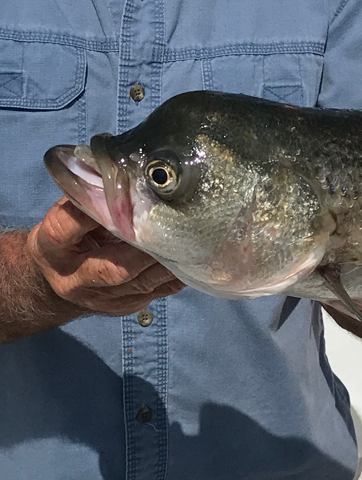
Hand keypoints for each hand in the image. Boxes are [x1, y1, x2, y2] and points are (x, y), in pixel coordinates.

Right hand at [26, 198, 184, 316]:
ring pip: (140, 283)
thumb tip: (122, 171)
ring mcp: (101, 298)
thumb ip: (90, 199)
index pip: (64, 229)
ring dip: (168, 262)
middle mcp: (73, 278)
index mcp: (52, 248)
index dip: (88, 214)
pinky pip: (158, 292)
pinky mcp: (124, 307)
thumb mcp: (66, 217)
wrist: (59, 281)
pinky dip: (177, 275)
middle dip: (144, 250)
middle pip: (111, 269)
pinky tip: (192, 259)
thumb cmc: (70, 238)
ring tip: (190, 241)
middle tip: (170, 227)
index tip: (113, 193)